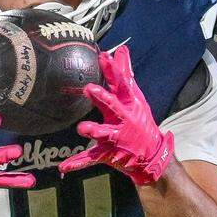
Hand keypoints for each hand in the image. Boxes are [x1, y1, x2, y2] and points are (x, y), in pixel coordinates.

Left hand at [60, 46, 173, 186]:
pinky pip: (91, 158)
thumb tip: (122, 50)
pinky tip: (64, 166)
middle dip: (103, 98)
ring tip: (82, 128)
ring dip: (94, 130)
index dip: (113, 71)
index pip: (121, 84)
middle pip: (113, 106)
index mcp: (129, 104)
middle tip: (89, 89)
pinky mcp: (109, 154)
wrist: (152, 156)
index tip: (104, 57)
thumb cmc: (140, 122)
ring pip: (104, 133)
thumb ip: (125, 74)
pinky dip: (78, 162)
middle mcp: (124, 119)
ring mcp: (116, 137)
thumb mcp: (135, 97)